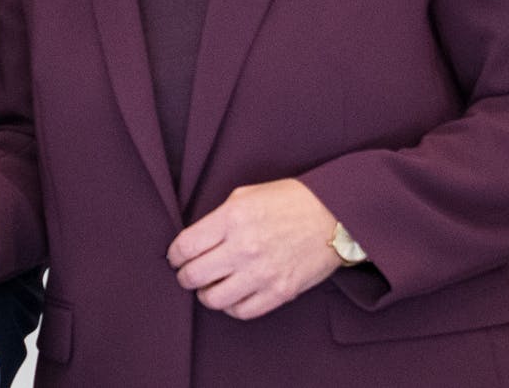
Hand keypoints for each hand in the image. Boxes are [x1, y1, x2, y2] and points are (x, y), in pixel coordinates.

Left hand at [166, 178, 341, 319]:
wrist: (334, 216)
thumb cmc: (289, 202)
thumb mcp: (246, 196)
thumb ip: (218, 218)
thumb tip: (195, 240)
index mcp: (232, 218)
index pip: (185, 247)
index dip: (174, 256)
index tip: (176, 258)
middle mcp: (244, 248)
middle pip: (193, 276)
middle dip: (184, 276)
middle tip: (188, 273)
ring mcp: (262, 273)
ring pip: (213, 299)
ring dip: (206, 294)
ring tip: (210, 286)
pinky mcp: (279, 292)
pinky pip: (241, 311)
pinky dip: (231, 307)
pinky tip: (232, 295)